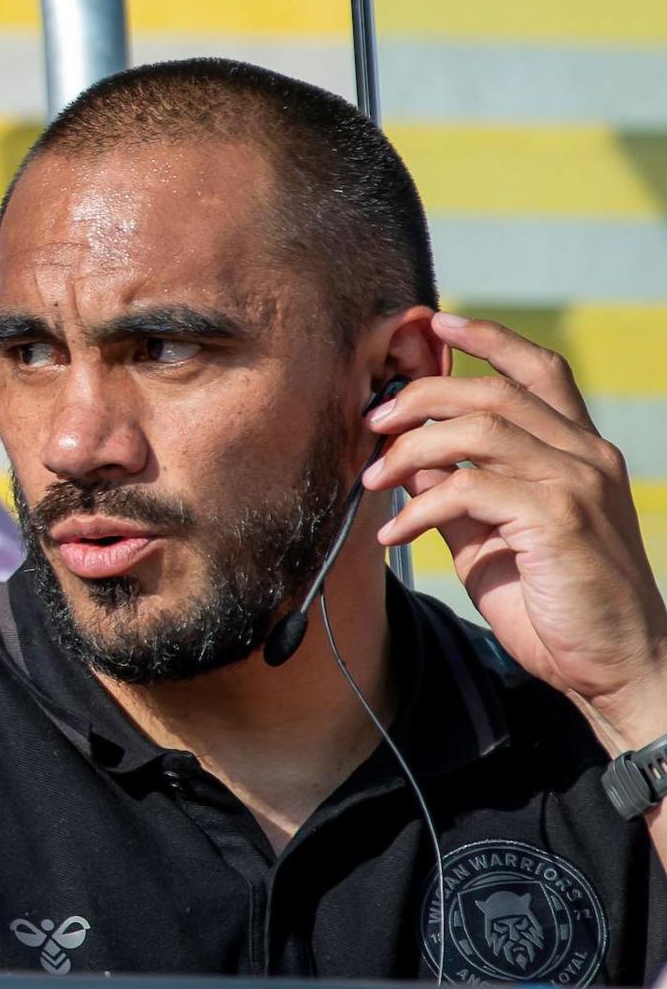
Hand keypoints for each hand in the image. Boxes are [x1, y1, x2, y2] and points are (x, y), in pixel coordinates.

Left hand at [364, 313, 666, 745]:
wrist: (616, 666)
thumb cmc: (554, 601)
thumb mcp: (491, 535)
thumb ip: (456, 490)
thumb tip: (404, 454)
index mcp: (579, 450)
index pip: (539, 371)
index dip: (488, 339)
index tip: (435, 322)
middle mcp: (585, 455)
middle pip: (493, 392)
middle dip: (420, 397)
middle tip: (371, 422)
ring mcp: (576, 483)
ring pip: (478, 430)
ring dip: (409, 450)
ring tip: (371, 480)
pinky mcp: (558, 519)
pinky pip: (469, 489)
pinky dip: (418, 507)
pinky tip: (392, 535)